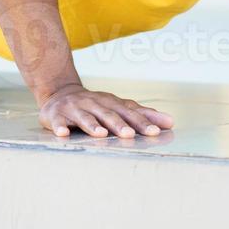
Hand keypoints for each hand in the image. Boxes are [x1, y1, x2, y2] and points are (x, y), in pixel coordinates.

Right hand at [38, 83, 175, 138]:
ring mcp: (75, 109)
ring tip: (101, 134)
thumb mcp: (118, 107)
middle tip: (130, 135)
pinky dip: (60, 127)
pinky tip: (63, 134)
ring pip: (85, 117)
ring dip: (92, 126)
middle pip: (108, 114)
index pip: (129, 112)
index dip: (142, 122)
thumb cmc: (95, 105)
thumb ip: (142, 115)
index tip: (155, 131)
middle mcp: (94, 104)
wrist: (59, 93)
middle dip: (119, 124)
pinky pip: (58, 122)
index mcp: (111, 103)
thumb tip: (171, 121)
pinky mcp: (57, 115)